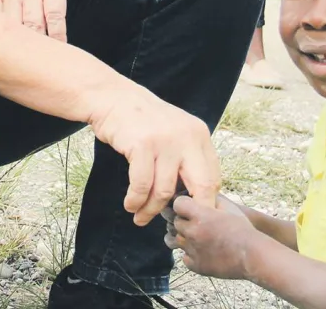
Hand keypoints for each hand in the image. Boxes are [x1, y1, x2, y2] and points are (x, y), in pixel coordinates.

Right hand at [87, 86, 220, 226]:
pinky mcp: (143, 145)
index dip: (205, 203)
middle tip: (179, 228)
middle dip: (191, 212)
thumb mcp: (174, 132)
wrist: (113, 97)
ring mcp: (165, 140)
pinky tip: (130, 205)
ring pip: (165, 191)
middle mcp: (187, 137)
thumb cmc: (142, 121)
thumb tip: (194, 198)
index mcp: (199, 135)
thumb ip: (186, 159)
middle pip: (201, 187)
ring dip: (151, 210)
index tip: (192, 217)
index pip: (213, 177)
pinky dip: (135, 200)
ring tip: (141, 218)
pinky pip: (142, 185)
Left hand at [164, 194, 259, 279]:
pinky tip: (201, 250)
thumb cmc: (242, 229)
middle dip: (182, 220)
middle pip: (174, 222)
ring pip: (174, 240)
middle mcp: (192, 232)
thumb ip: (210, 198)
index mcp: (200, 215)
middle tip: (192, 221)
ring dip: (181, 236)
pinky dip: (190, 253)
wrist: (252, 255)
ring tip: (192, 235)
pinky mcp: (196, 265)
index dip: (182, 204)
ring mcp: (192, 250)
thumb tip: (199, 192)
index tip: (188, 206)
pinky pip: (184, 257)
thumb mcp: (228, 206)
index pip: (177, 204)